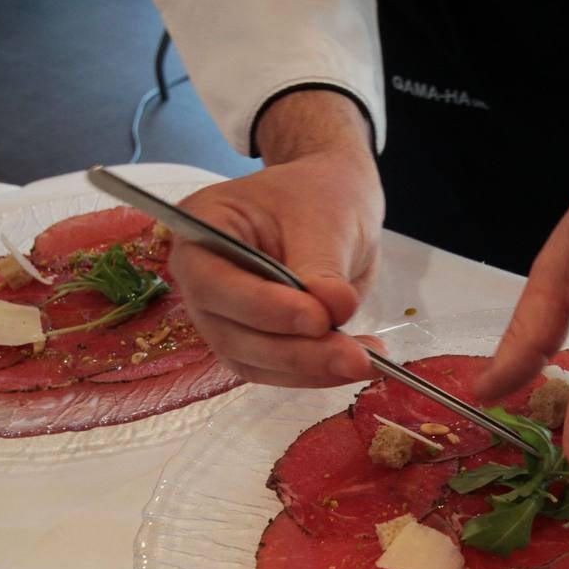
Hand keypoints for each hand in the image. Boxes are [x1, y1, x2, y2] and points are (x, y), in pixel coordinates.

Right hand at [167, 91, 384, 386]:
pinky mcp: (253, 342)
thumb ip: (323, 266)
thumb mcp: (326, 217)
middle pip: (231, 332)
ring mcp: (224, 315)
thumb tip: (332, 310)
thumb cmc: (321, 195)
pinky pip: (278, 370)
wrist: (335, 203)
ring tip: (365, 361)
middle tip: (353, 356)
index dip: (260, 308)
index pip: (212, 281)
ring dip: (310, 369)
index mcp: (202, 227)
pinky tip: (359, 363)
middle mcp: (202, 277)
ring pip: (254, 360)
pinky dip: (317, 373)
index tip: (318, 318)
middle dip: (294, 351)